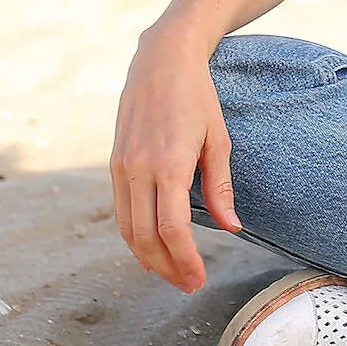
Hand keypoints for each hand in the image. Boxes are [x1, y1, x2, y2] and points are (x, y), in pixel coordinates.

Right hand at [109, 27, 240, 291]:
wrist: (161, 60)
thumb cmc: (198, 98)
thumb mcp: (219, 139)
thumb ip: (220, 186)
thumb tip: (232, 228)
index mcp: (169, 164)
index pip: (172, 229)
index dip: (185, 260)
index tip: (198, 279)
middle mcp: (138, 169)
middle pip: (145, 237)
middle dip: (166, 267)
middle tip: (188, 285)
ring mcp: (121, 166)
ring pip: (127, 228)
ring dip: (147, 257)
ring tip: (171, 273)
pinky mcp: (114, 163)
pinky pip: (120, 210)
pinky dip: (133, 235)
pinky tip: (149, 247)